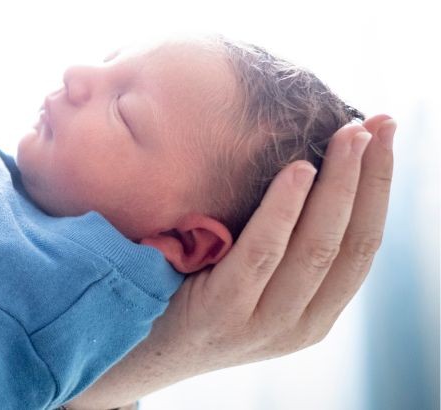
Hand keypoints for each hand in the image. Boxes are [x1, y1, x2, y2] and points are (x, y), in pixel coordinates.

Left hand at [69, 115, 397, 408]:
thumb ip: (279, 245)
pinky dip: (284, 209)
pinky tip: (298, 169)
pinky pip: (262, 253)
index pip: (365, 246)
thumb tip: (309, 165)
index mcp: (314, 313)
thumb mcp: (244, 276)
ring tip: (349, 135)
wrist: (122, 347)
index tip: (386, 135)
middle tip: (378, 122)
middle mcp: (298, 324)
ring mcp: (261, 324)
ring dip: (339, 184)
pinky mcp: (221, 313)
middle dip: (370, 178)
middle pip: (352, 242)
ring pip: (317, 246)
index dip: (380, 188)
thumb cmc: (181, 294)